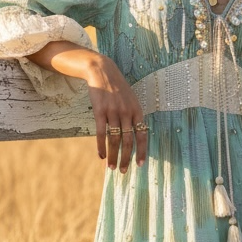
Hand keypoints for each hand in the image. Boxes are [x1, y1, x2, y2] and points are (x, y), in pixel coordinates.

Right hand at [30, 43, 147, 172]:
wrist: (102, 71)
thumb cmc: (117, 88)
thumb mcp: (131, 99)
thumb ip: (134, 116)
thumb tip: (135, 136)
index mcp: (137, 111)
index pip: (142, 135)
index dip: (142, 151)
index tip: (140, 165)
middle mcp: (127, 113)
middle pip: (128, 141)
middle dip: (126, 158)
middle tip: (123, 171)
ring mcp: (113, 112)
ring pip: (114, 140)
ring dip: (113, 156)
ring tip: (112, 167)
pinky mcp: (99, 111)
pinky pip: (100, 133)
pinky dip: (101, 146)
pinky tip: (101, 156)